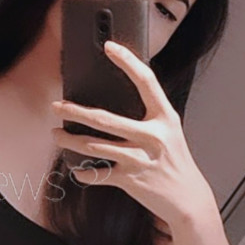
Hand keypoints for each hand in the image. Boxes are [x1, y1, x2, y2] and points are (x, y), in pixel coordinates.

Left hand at [51, 40, 217, 224]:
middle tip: (57, 106)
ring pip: (94, 147)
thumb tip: (115, 101)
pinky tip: (76, 169)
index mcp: (165, 118)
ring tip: (56, 135)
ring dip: (69, 141)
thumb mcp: (169, 132)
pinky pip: (98, 174)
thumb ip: (148, 117)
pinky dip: (83, 172)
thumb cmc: (174, 161)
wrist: (188, 198)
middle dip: (75, 112)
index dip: (128, 61)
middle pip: (105, 119)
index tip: (109, 46)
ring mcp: (140, 159)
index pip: (146, 82)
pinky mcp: (130, 180)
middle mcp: (153, 137)